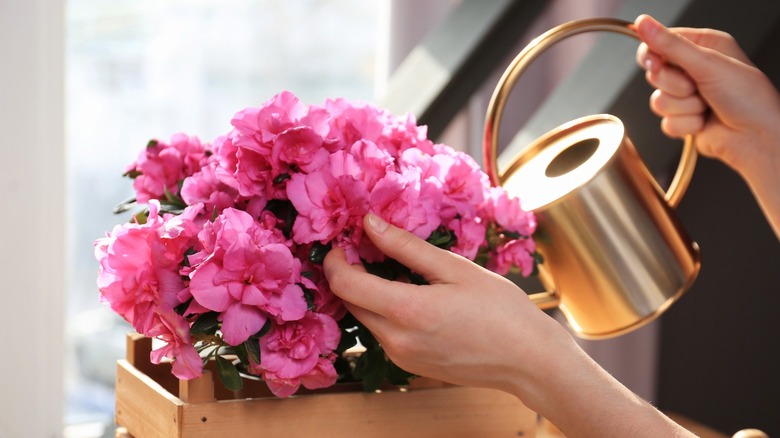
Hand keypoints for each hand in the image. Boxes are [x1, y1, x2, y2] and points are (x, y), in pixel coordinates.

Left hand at [323, 214, 569, 393]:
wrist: (528, 360)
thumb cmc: (501, 310)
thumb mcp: (454, 268)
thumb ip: (406, 246)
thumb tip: (370, 223)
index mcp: (407, 312)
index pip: (346, 284)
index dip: (335, 260)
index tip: (343, 242)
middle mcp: (396, 340)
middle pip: (350, 302)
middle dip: (350, 274)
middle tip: (368, 248)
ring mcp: (402, 357)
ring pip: (366, 318)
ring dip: (368, 293)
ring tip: (397, 270)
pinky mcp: (410, 365)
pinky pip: (384, 333)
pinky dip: (386, 311)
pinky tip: (413, 296)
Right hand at [635, 14, 779, 237]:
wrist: (757, 138)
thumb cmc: (749, 98)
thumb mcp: (708, 64)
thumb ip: (671, 45)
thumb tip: (644, 23)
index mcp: (703, 47)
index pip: (660, 43)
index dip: (653, 55)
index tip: (655, 63)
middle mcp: (694, 70)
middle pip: (655, 74)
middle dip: (674, 85)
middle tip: (696, 87)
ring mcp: (688, 97)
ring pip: (658, 101)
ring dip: (683, 107)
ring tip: (706, 106)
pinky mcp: (684, 119)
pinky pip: (665, 123)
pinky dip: (685, 125)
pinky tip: (704, 122)